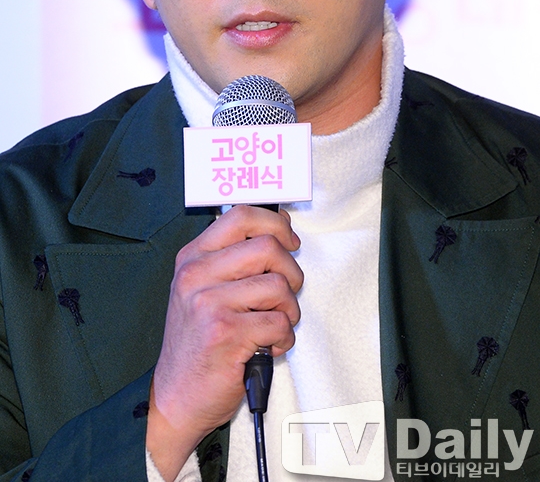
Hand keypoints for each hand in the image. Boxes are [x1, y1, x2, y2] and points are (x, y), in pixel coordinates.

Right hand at [146, 205, 301, 479]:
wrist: (176, 397)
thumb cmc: (197, 341)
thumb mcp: (201, 288)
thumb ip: (233, 258)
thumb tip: (279, 228)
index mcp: (192, 257)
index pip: (241, 216)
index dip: (275, 223)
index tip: (289, 240)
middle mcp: (196, 275)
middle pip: (267, 246)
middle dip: (291, 270)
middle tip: (287, 291)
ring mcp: (209, 303)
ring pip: (278, 285)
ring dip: (289, 309)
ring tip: (275, 323)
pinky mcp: (225, 333)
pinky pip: (279, 323)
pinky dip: (284, 338)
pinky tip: (269, 345)